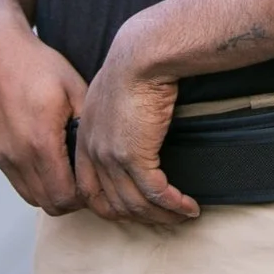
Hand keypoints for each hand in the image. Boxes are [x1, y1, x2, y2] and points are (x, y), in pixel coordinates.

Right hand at [0, 21, 88, 213]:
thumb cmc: (39, 65)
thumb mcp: (76, 90)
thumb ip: (89, 127)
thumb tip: (105, 154)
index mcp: (41, 142)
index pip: (64, 197)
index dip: (83, 198)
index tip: (95, 184)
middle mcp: (15, 155)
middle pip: (46, 203)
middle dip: (68, 199)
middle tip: (83, 181)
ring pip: (27, 194)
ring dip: (47, 189)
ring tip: (64, 169)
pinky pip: (12, 175)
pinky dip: (29, 174)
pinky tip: (41, 152)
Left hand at [73, 27, 199, 225]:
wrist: (143, 55)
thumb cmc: (135, 64)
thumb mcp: (114, 93)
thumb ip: (115, 115)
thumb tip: (133, 125)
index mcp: (84, 138)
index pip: (89, 189)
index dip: (111, 205)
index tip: (137, 208)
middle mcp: (92, 152)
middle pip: (110, 204)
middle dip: (139, 217)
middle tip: (164, 219)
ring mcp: (111, 157)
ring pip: (133, 204)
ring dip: (161, 216)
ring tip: (183, 215)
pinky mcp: (135, 156)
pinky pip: (155, 193)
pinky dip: (173, 205)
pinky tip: (189, 207)